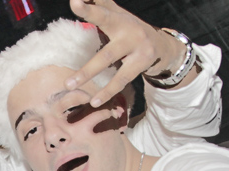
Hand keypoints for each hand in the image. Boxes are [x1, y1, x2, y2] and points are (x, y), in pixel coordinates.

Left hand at [66, 0, 187, 106]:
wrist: (162, 46)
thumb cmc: (129, 29)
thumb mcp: (117, 14)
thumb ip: (99, 4)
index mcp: (119, 18)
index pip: (101, 10)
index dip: (88, 7)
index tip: (74, 2)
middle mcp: (128, 31)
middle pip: (105, 40)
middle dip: (86, 52)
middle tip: (66, 63)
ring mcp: (137, 48)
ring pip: (109, 61)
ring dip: (88, 74)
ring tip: (69, 85)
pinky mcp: (141, 64)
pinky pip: (121, 80)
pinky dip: (107, 92)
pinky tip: (94, 101)